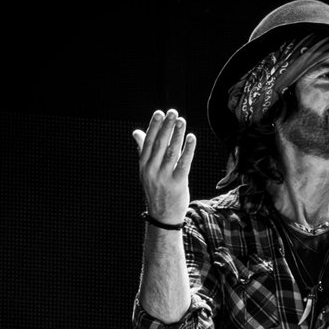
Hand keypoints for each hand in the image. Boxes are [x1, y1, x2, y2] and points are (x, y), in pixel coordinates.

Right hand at [133, 109, 196, 224]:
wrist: (163, 216)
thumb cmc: (156, 190)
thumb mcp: (146, 171)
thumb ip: (143, 150)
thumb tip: (136, 132)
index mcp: (143, 165)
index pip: (148, 142)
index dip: (154, 126)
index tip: (160, 113)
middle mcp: (151, 170)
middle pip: (159, 144)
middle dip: (166, 127)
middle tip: (173, 112)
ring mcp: (164, 177)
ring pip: (171, 151)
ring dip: (177, 135)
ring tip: (182, 121)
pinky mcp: (177, 184)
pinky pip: (184, 163)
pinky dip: (188, 150)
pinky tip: (191, 138)